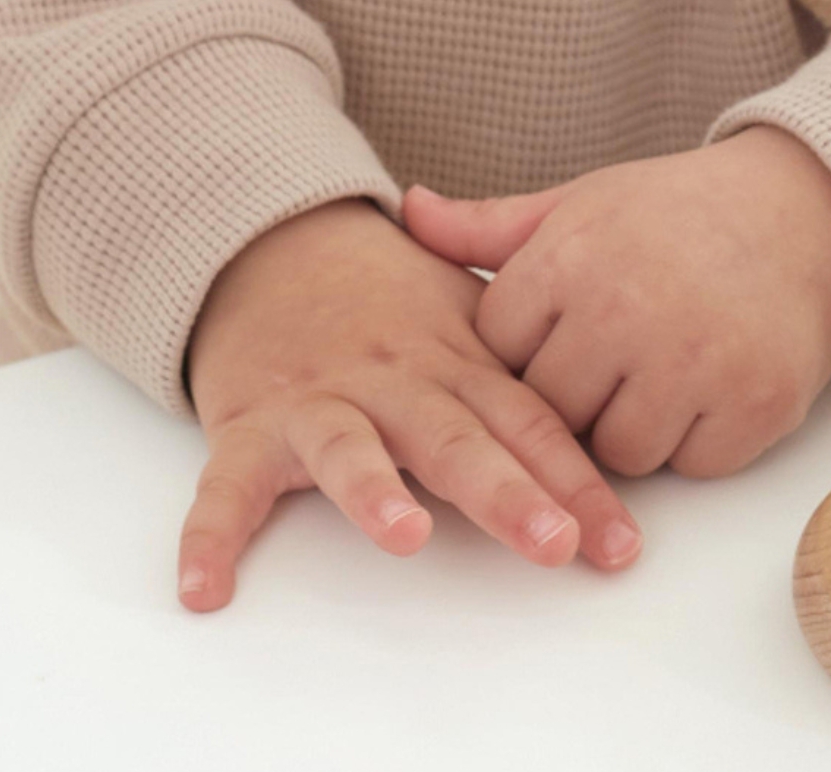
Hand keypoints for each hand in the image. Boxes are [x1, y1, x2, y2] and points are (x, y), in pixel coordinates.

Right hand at [177, 197, 641, 609]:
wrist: (273, 242)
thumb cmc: (386, 297)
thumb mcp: (465, 309)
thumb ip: (532, 361)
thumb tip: (622, 403)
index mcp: (454, 358)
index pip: (527, 420)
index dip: (576, 481)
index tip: (620, 542)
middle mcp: (393, 378)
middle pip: (455, 438)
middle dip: (508, 493)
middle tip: (555, 542)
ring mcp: (318, 399)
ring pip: (349, 448)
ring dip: (375, 493)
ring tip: (406, 537)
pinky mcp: (247, 424)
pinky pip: (225, 486)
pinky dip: (210, 535)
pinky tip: (207, 587)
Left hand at [401, 128, 830, 479]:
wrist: (805, 210)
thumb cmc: (677, 212)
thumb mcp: (582, 203)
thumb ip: (489, 227)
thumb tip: (407, 209)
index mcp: (573, 255)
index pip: (498, 352)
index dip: (524, 352)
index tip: (558, 333)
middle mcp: (628, 308)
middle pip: (550, 414)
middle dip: (574, 398)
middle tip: (612, 358)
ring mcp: (695, 360)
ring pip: (617, 454)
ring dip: (634, 427)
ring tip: (660, 369)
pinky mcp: (754, 402)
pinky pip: (690, 466)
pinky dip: (697, 441)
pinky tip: (708, 385)